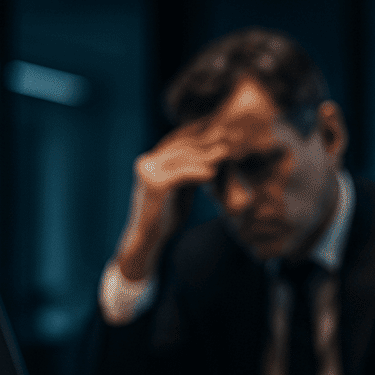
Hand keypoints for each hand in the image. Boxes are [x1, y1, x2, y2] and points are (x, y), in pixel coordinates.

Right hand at [114, 122, 231, 281]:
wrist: (147, 239)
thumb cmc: (165, 217)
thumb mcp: (178, 190)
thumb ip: (188, 173)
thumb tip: (210, 161)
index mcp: (149, 161)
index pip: (178, 143)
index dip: (199, 137)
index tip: (219, 134)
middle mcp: (147, 163)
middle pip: (182, 148)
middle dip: (206, 143)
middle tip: (228, 139)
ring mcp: (149, 173)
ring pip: (184, 159)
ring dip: (207, 155)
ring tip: (226, 152)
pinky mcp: (156, 184)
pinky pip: (183, 174)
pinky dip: (199, 172)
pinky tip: (214, 173)